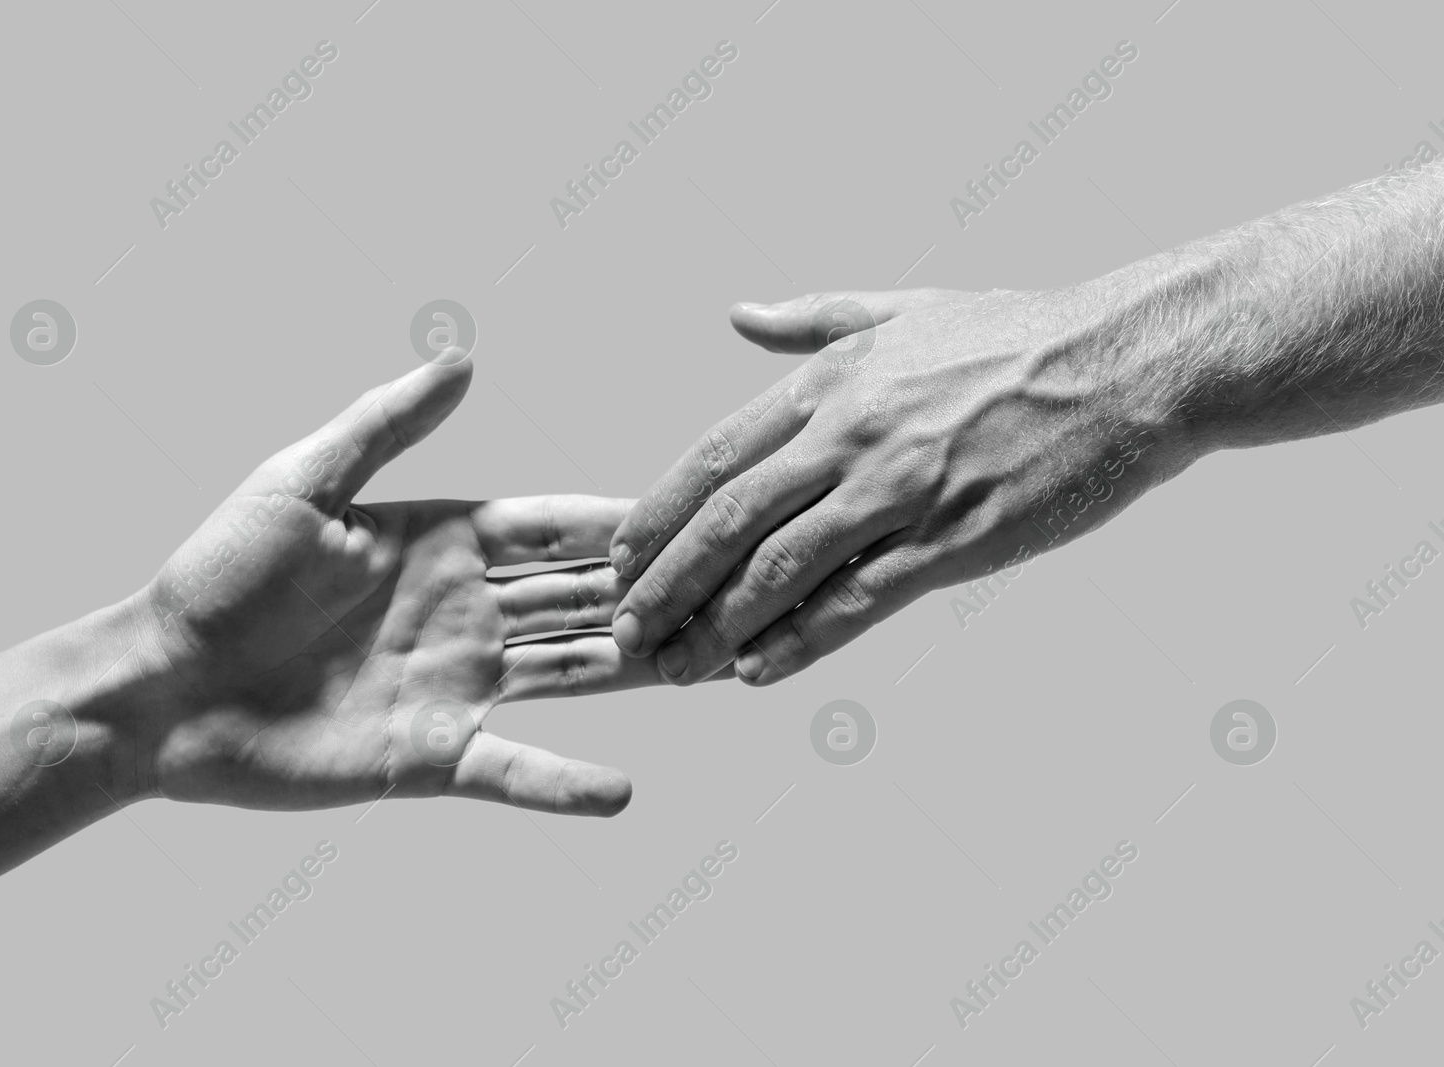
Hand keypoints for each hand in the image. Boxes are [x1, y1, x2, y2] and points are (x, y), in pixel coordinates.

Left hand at [126, 358, 675, 815]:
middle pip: (579, 598)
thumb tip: (464, 358)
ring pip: (570, 675)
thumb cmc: (216, 573)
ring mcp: (453, 683)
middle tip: (735, 590)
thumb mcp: (302, 481)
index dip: (615, 522)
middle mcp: (463, 611)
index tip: (691, 510)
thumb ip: (387, 424)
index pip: (551, 527)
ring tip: (713, 672)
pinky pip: (512, 770)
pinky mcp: (430, 755)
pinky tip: (623, 791)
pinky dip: (564, 784)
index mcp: (441, 541)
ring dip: (636, 673)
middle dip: (652, 594)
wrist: (158, 686)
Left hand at [607, 287, 1191, 684]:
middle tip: (628, 633)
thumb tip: (736, 313)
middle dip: (666, 585)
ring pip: (780, 569)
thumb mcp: (902, 307)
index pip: (714, 458)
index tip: (618, 560)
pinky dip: (800, 641)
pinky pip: (858, 601)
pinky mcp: (954, 539)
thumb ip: (811, 318)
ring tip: (676, 668)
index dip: (657, 517)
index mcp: (830, 382)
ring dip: (716, 627)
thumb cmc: (1016, 334)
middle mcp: (850, 435)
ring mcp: (900, 489)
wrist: (1127, 361)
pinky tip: (758, 672)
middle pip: (728, 522)